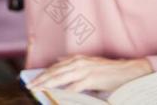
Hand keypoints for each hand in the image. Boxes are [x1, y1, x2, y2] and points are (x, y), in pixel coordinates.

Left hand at [29, 55, 152, 92]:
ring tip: (37, 90)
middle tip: (29, 86)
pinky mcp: (90, 79)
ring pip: (60, 77)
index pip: (56, 67)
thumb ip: (74, 62)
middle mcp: (79, 62)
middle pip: (55, 72)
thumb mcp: (89, 63)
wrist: (127, 71)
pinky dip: (64, 92)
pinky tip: (56, 96)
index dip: (43, 74)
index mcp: (78, 59)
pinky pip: (73, 87)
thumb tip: (59, 60)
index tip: (32, 79)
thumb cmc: (108, 70)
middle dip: (41, 79)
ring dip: (47, 84)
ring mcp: (84, 70)